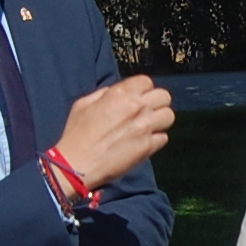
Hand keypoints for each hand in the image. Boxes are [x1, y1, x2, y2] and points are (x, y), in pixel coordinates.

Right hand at [53, 75, 173, 192]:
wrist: (77, 164)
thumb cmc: (76, 135)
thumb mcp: (84, 104)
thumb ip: (103, 94)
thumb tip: (115, 92)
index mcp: (120, 94)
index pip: (146, 81)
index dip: (142, 89)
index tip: (137, 97)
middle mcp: (137, 107)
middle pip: (164, 96)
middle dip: (156, 102)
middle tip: (146, 112)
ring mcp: (145, 127)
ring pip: (169, 116)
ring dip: (160, 120)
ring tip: (149, 127)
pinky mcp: (148, 147)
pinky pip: (163, 138)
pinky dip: (156, 139)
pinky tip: (144, 143)